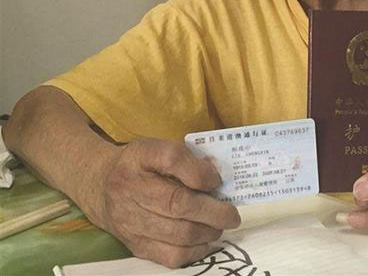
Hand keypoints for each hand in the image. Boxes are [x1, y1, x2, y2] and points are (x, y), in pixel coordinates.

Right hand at [89, 138, 240, 267]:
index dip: (199, 172)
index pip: (171, 159)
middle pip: (178, 203)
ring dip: (208, 231)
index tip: (217, 180)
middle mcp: (131, 189)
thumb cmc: (138, 163)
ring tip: (220, 225)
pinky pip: (170, 255)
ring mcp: (132, 221)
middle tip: (232, 213)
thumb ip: (187, 157)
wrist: (99, 185)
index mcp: (140, 157)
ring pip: (178, 234)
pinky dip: (195, 251)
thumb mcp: (158, 147)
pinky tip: (205, 241)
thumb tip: (215, 174)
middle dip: (213, 211)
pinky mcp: (135, 245)